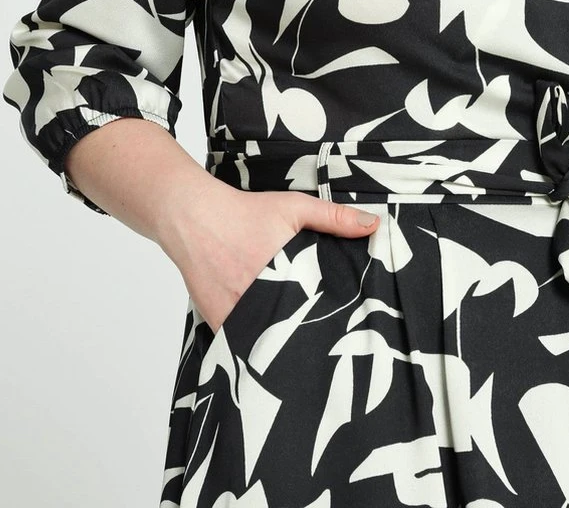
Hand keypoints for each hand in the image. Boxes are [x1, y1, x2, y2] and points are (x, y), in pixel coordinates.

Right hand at [157, 181, 379, 333]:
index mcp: (288, 274)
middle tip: (333, 354)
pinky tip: (270, 355)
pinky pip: (242, 346)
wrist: (194, 218)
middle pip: (297, 331)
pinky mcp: (220, 324)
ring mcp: (239, 315)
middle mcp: (264, 299)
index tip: (350, 333)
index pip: (322, 310)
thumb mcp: (295, 207)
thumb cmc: (245, 212)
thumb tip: (374, 225)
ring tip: (305, 362)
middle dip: (312, 339)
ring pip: (270, 344)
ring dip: (284, 348)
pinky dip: (255, 349)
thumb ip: (335, 217)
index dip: (335, 322)